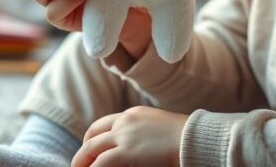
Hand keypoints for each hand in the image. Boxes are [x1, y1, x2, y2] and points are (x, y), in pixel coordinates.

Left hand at [72, 106, 187, 166]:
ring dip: (81, 163)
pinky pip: (99, 163)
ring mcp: (123, 135)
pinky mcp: (125, 152)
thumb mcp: (164, 131)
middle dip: (83, 152)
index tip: (91, 151)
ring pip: (89, 149)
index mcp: (134, 114)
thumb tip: (144, 150)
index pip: (104, 124)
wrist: (196, 139)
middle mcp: (125, 121)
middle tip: (79, 166)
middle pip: (92, 135)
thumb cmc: (188, 139)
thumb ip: (149, 136)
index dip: (93, 139)